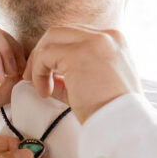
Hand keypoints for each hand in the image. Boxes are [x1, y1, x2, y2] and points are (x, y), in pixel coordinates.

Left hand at [23, 25, 141, 124]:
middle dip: (42, 53)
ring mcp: (94, 42)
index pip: (75, 36)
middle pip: (60, 32)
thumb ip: (70, 77)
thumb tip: (47, 77)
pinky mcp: (79, 55)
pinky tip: (45, 92)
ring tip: (39, 86)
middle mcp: (106, 36)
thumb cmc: (111, 112)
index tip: (49, 75)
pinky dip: (39, 73)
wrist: (123, 125)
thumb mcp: (93, 86)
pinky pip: (46, 55)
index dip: (56, 54)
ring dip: (38, 63)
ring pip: (51, 39)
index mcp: (113, 41)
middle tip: (34, 77)